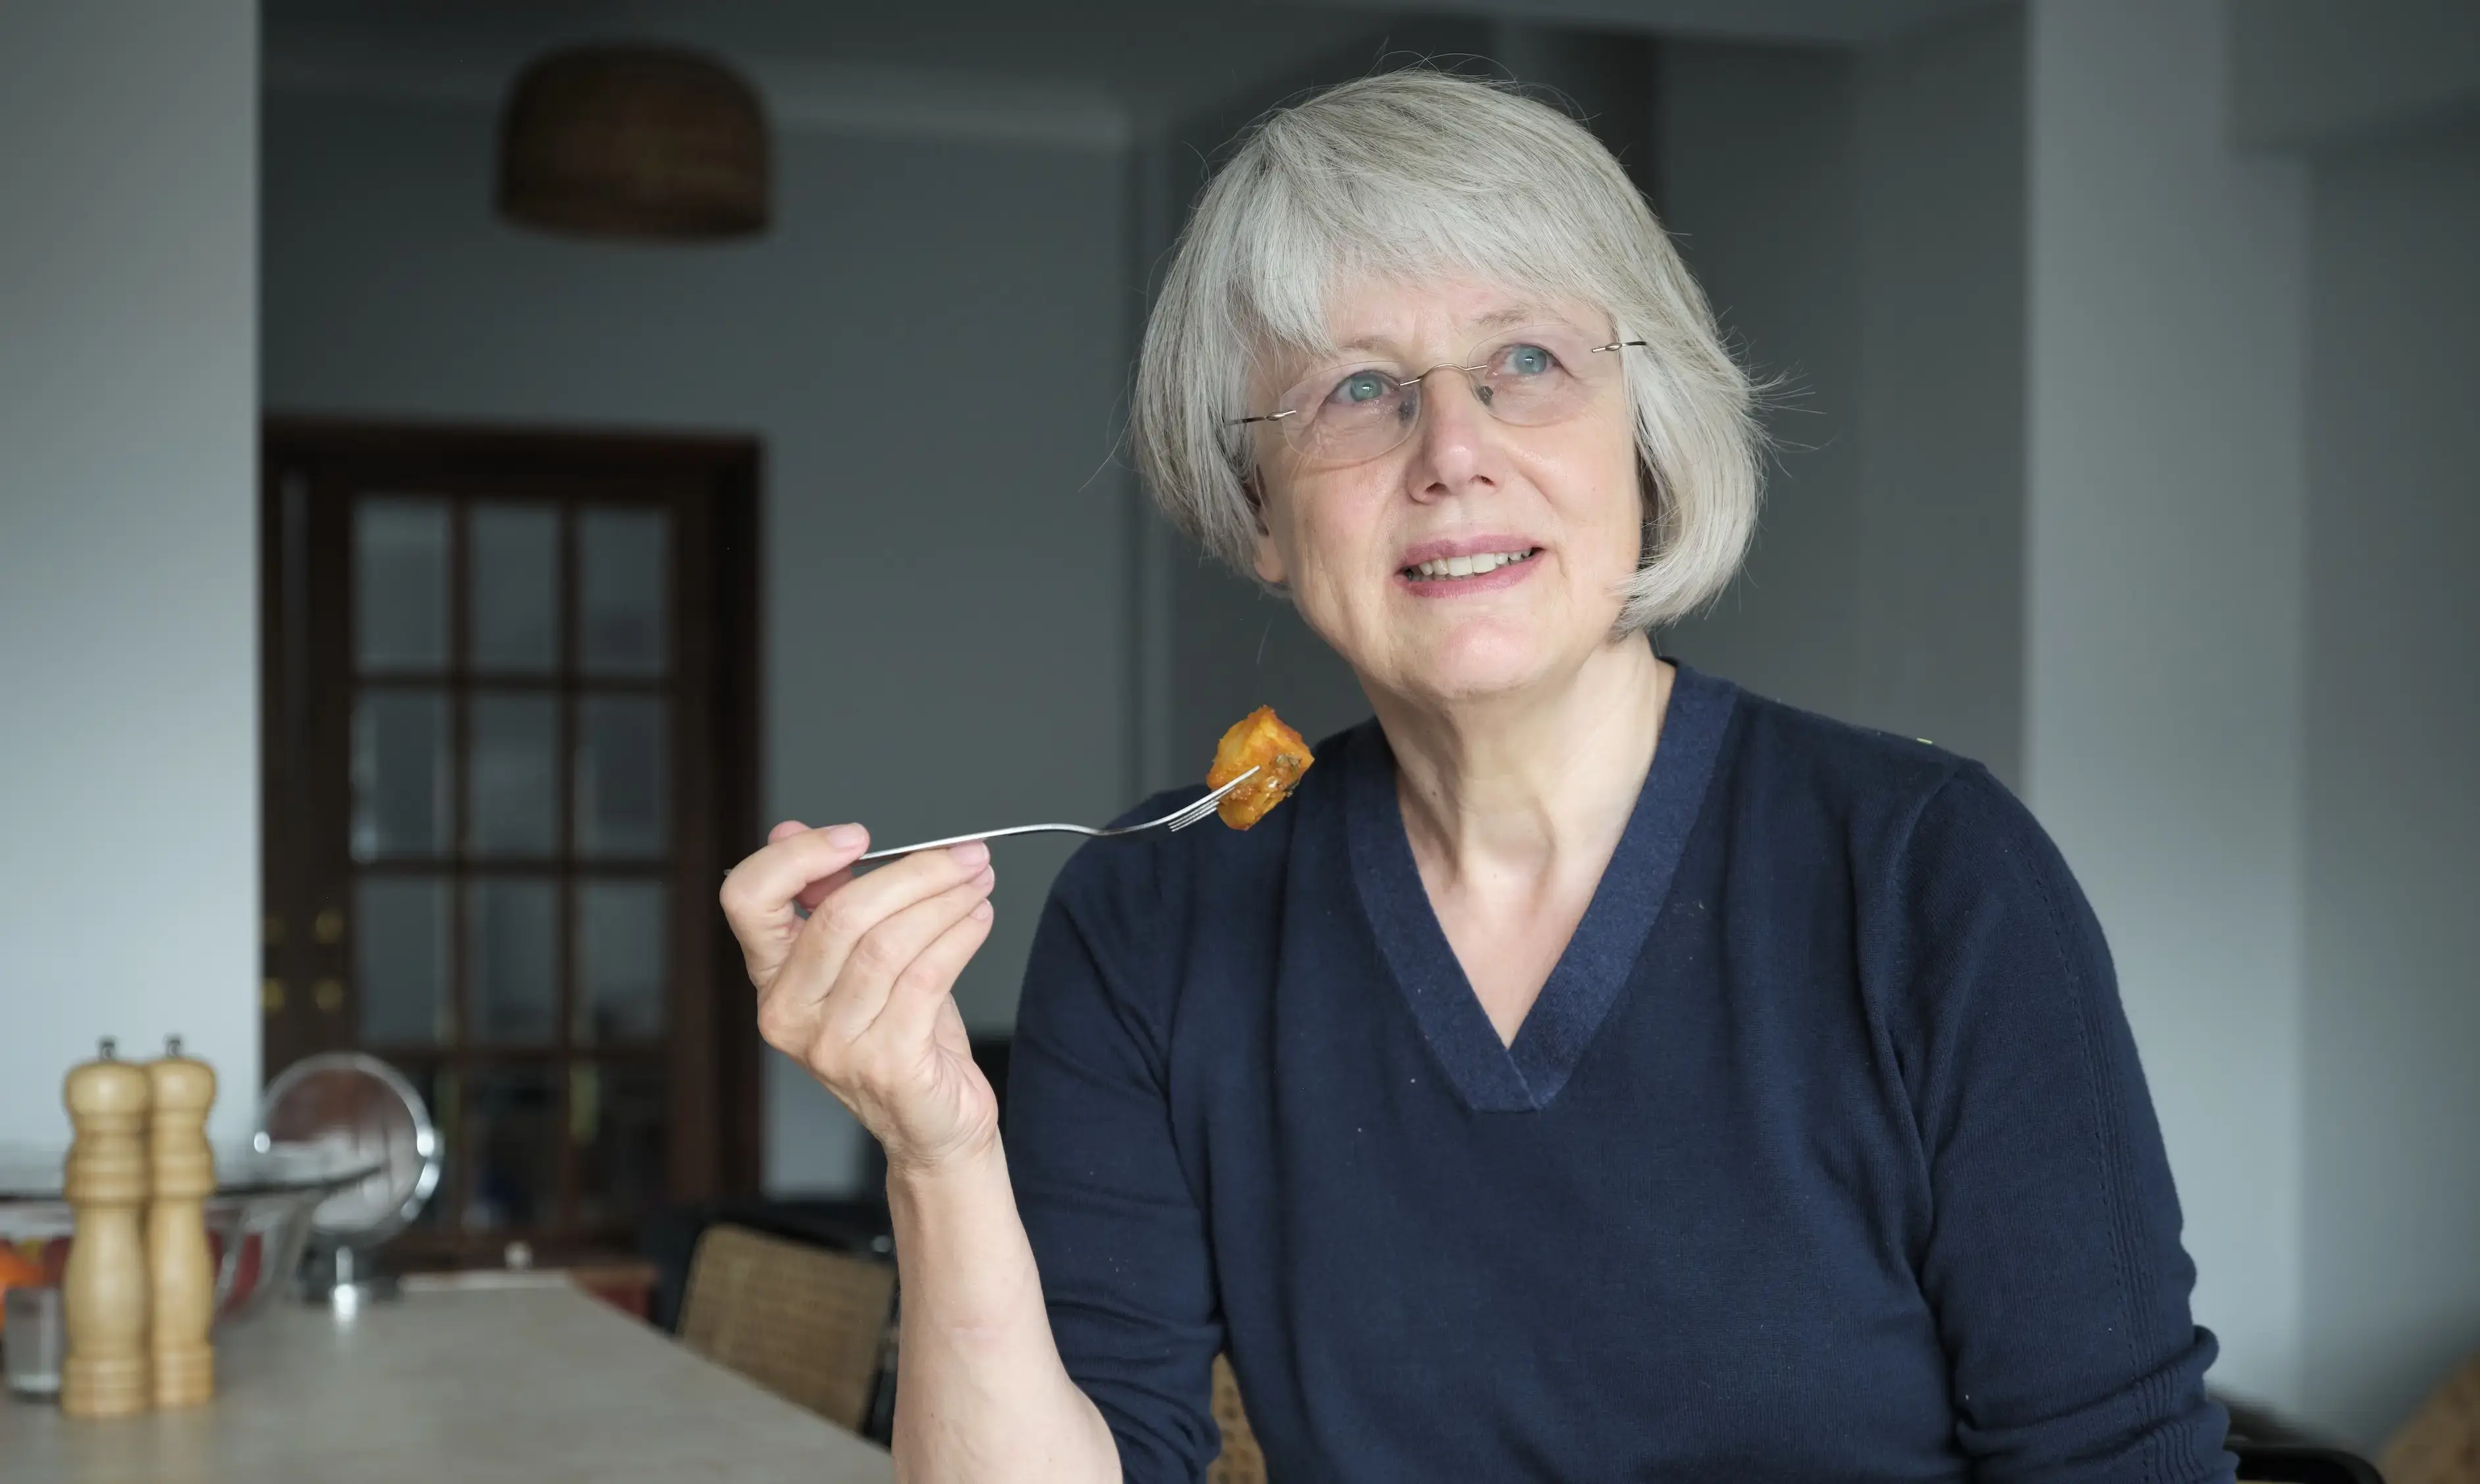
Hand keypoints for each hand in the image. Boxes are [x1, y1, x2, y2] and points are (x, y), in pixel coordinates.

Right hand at [720, 823, 999, 1174]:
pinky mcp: (886, 1065)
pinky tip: (979, 918)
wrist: (934, 1125)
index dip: (797, 856)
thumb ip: (827, 900)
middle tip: (964, 855)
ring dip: (945, 900)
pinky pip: (926, 978)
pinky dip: (959, 937)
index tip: (857, 836)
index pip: (747, 899)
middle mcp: (789, 1013)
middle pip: (840, 915)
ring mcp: (834, 1046)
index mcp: (772, 978)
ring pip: (888, 943)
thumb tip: (790, 830)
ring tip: (977, 882)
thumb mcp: (859, 961)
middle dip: (914, 872)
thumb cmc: (901, 1035)